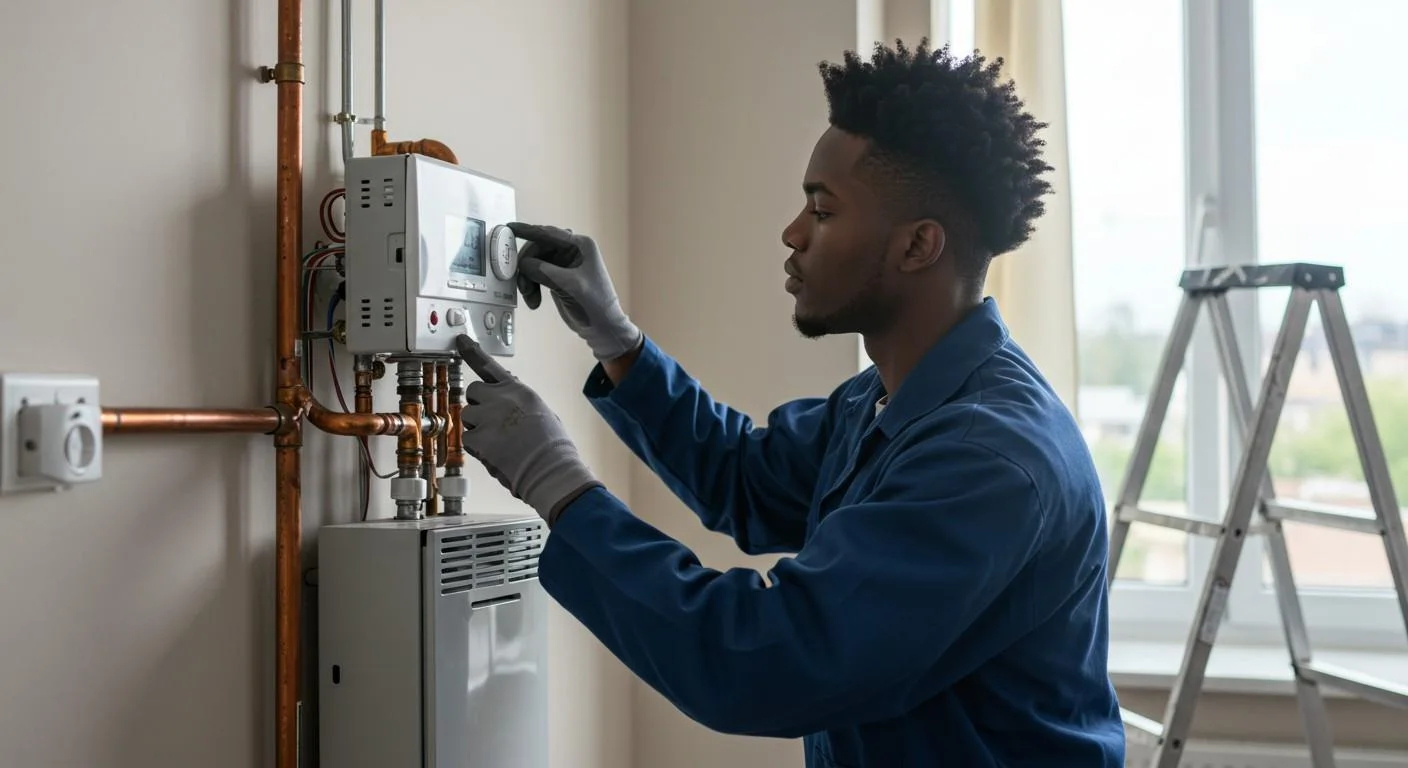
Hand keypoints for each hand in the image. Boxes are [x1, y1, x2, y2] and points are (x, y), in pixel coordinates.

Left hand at [455, 334, 601, 524]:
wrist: (550, 469)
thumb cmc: (552, 447)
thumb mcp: (540, 412)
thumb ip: (519, 402)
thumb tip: (505, 398)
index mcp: (518, 391)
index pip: (490, 366)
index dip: (472, 353)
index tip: (460, 341)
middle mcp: (501, 398)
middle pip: (473, 392)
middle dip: (478, 404)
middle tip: (491, 421)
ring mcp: (487, 417)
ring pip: (467, 416)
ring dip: (476, 427)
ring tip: (497, 441)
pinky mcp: (478, 437)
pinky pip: (467, 439)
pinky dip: (477, 448)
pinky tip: (495, 453)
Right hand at [509, 222, 642, 361]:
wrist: (602, 328)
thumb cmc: (595, 304)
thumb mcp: (570, 285)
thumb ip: (545, 271)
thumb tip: (523, 263)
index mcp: (580, 245)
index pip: (549, 233)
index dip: (528, 231)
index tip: (509, 228)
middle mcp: (572, 251)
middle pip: (538, 249)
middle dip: (527, 266)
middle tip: (522, 285)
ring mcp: (564, 264)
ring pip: (535, 263)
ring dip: (528, 279)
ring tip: (530, 298)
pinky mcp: (557, 278)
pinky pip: (536, 274)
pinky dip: (531, 286)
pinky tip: (534, 300)